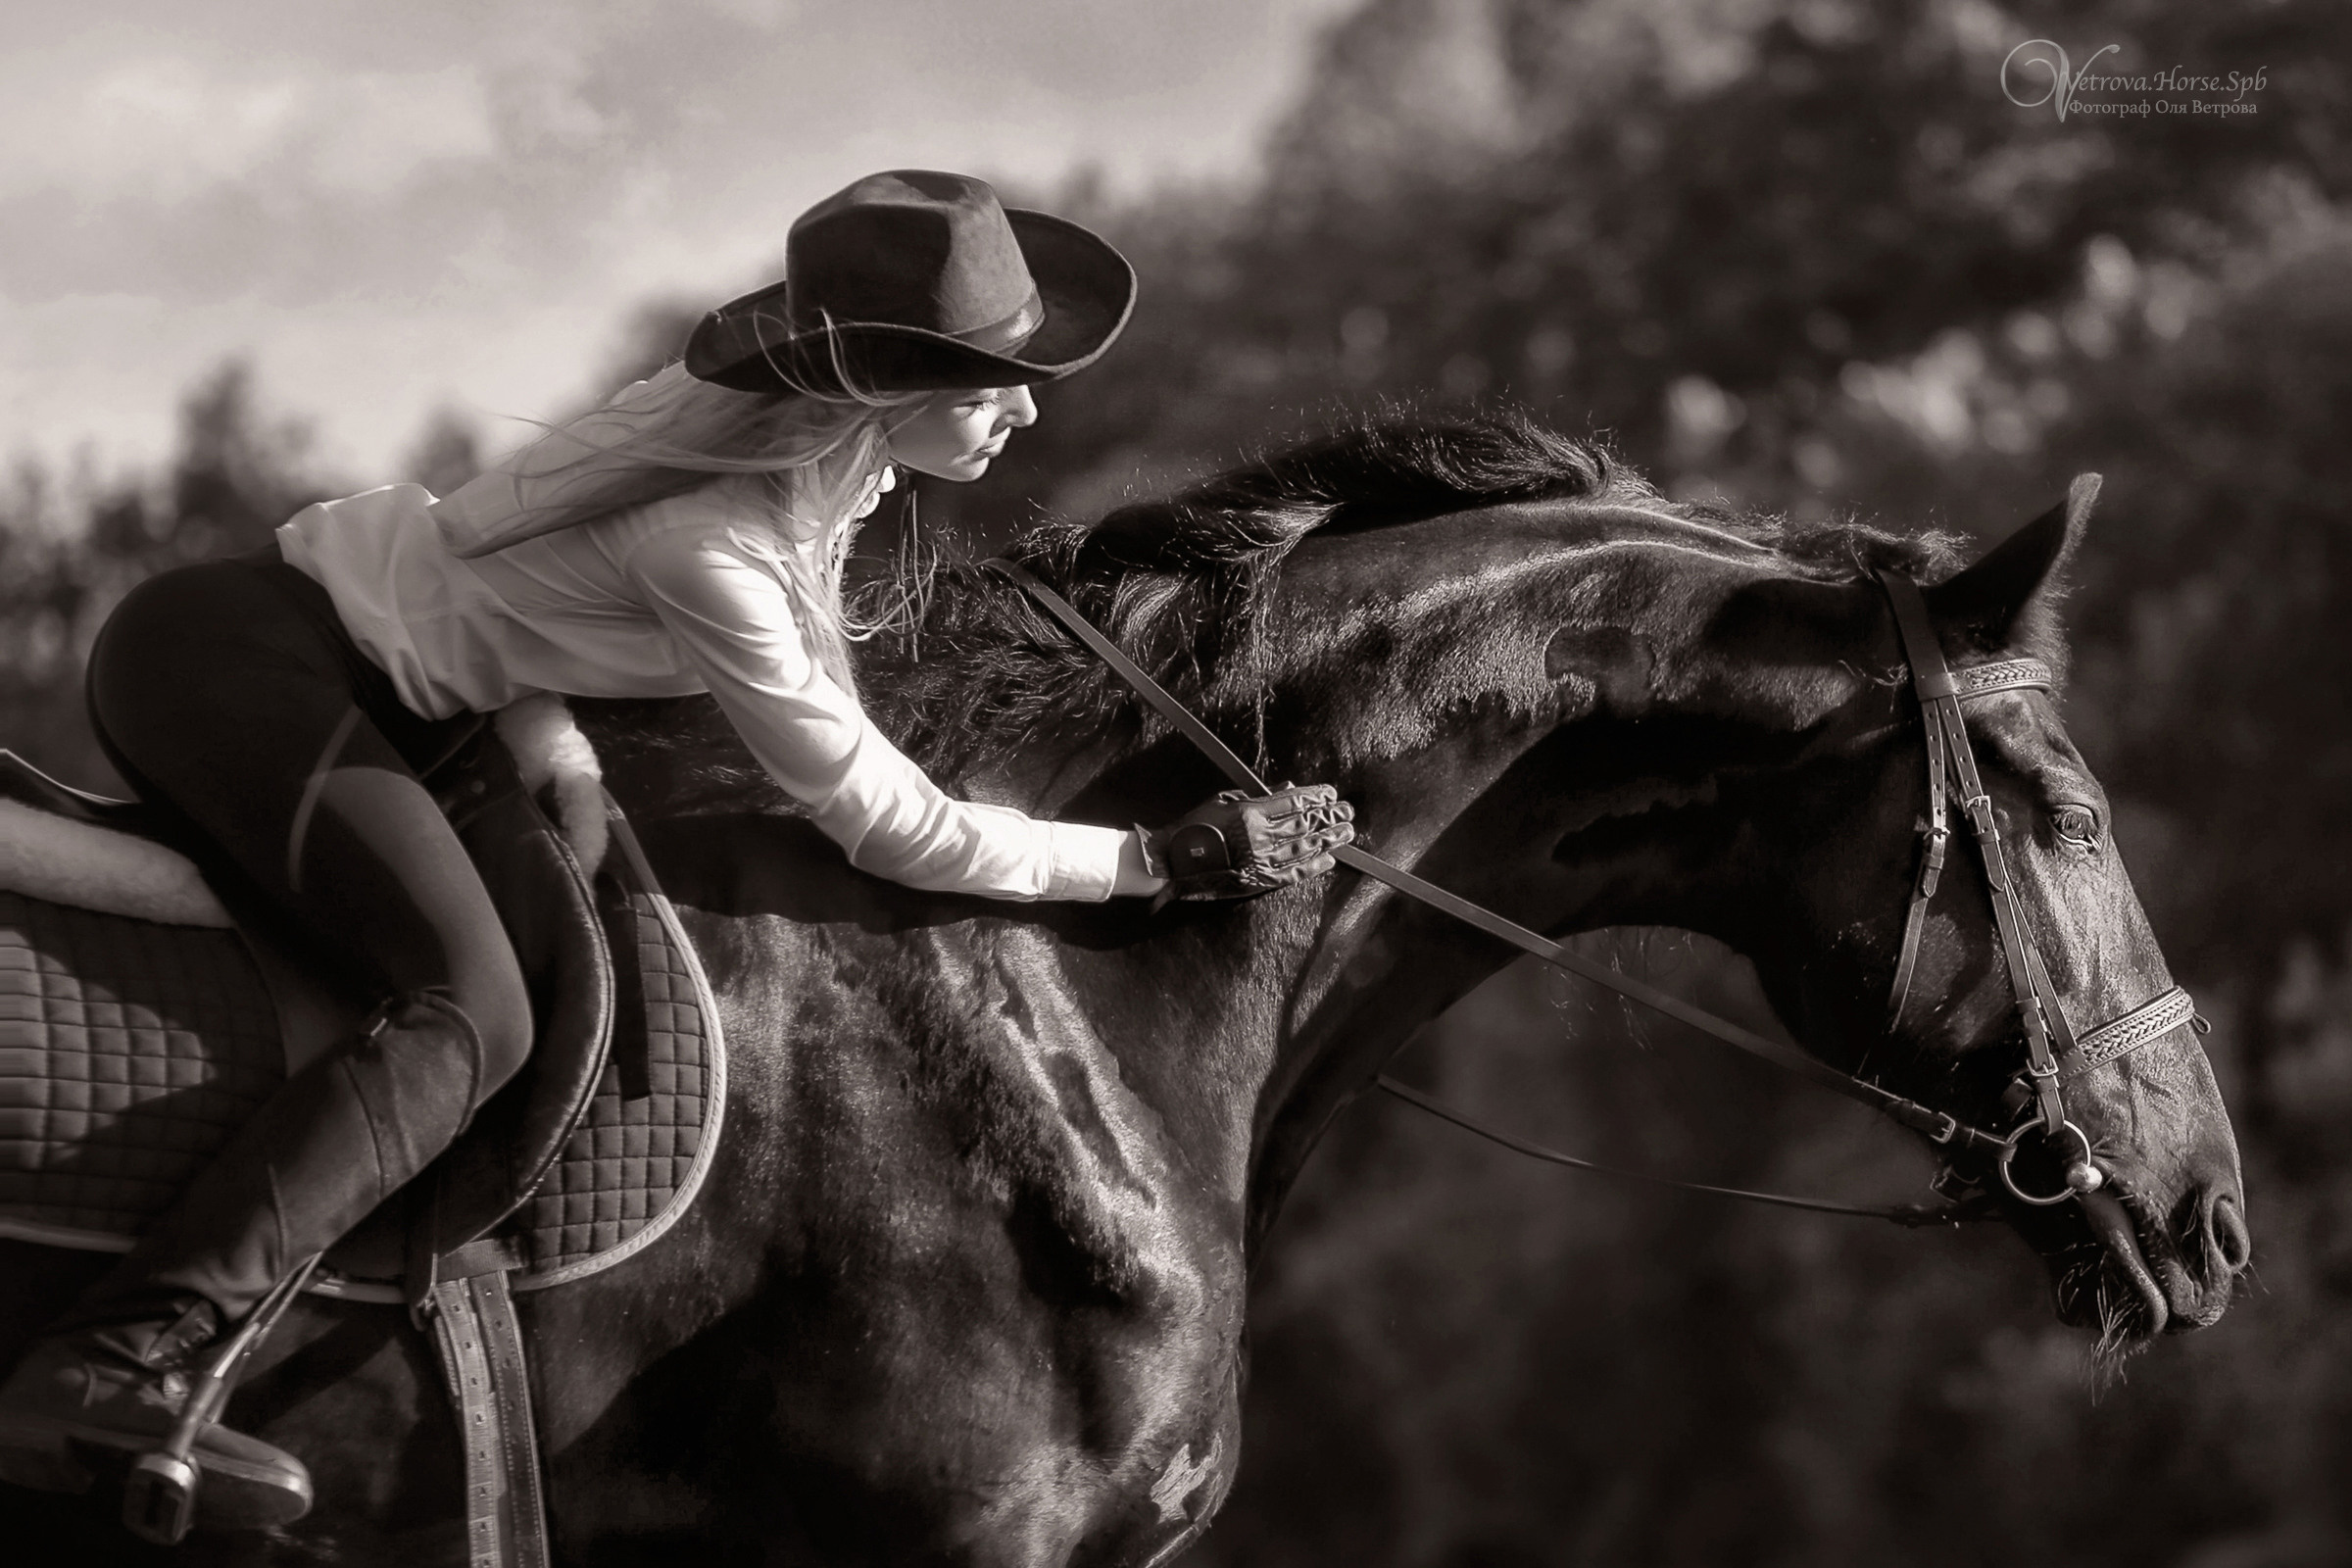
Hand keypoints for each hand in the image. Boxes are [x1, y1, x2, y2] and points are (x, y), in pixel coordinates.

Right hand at [1141, 783, 1355, 901]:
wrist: (1172, 863)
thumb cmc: (1195, 827)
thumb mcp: (1223, 800)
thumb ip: (1258, 794)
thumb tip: (1290, 787)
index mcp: (1249, 812)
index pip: (1293, 801)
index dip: (1316, 797)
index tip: (1331, 794)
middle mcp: (1258, 837)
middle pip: (1305, 824)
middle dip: (1330, 816)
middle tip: (1348, 812)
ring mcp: (1260, 861)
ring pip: (1304, 848)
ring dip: (1329, 840)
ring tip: (1347, 833)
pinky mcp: (1258, 881)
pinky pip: (1293, 874)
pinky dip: (1313, 866)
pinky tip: (1328, 860)